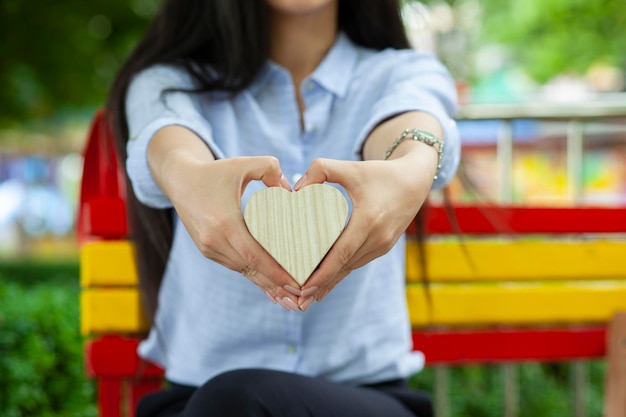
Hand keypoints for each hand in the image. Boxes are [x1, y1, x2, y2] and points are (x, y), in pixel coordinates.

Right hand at [154, 151, 301, 309]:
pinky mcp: (208, 250)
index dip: (276, 273)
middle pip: (250, 269)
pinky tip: (270, 288)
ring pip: (243, 271)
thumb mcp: (244, 163)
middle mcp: (214, 241)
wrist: (179, 179)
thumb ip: (271, 168)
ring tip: (290, 299)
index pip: (254, 255)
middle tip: (300, 302)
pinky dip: (254, 277)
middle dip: (275, 287)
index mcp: (223, 223)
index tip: (297, 284)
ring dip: (265, 286)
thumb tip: (291, 189)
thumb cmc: (215, 171)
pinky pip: (235, 266)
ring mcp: (209, 248)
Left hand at [293, 149, 435, 309]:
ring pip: (350, 268)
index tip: (304, 287)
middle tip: (296, 301)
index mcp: (368, 219)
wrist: (415, 180)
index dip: (323, 273)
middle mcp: (377, 237)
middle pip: (344, 267)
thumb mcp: (349, 166)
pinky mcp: (383, 247)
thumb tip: (295, 190)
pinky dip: (340, 273)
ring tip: (305, 298)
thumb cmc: (379, 172)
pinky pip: (357, 263)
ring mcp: (382, 245)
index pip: (342, 252)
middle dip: (320, 285)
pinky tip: (324, 285)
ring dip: (329, 283)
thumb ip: (320, 169)